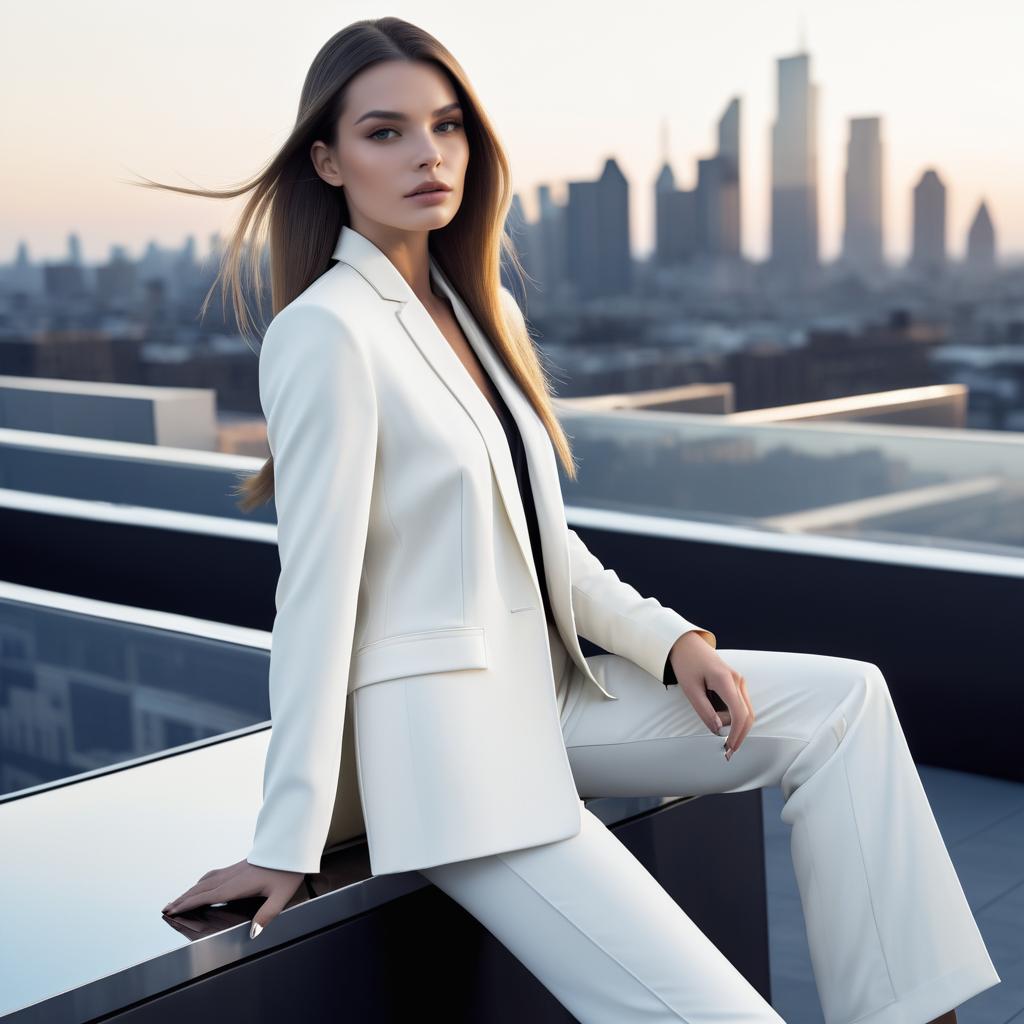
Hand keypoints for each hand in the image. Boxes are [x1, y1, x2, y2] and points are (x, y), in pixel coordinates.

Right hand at [162, 858, 304, 936]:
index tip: (173, 911)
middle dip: (182, 899)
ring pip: (206, 881)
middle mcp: (231, 876)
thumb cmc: (287, 871)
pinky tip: (200, 885)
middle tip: (166, 909)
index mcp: (238, 885)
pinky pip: (213, 876)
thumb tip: (253, 933)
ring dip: (189, 891)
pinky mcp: (238, 867)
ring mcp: (233, 870)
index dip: (189, 904)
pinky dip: (201, 883)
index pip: (208, 896)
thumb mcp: (281, 895)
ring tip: (177, 899)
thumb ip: (267, 914)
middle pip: (201, 889)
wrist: (290, 846)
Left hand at [667, 632, 754, 760]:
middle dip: (739, 734)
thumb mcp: (690, 690)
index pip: (739, 714)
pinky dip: (734, 717)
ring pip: (747, 711)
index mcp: (725, 680)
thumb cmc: (686, 665)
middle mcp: (737, 680)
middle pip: (748, 715)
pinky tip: (720, 720)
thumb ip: (704, 710)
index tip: (728, 748)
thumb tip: (717, 730)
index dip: (736, 735)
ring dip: (735, 725)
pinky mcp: (737, 683)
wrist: (686, 645)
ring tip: (715, 727)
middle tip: (727, 751)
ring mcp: (739, 680)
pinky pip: (741, 705)